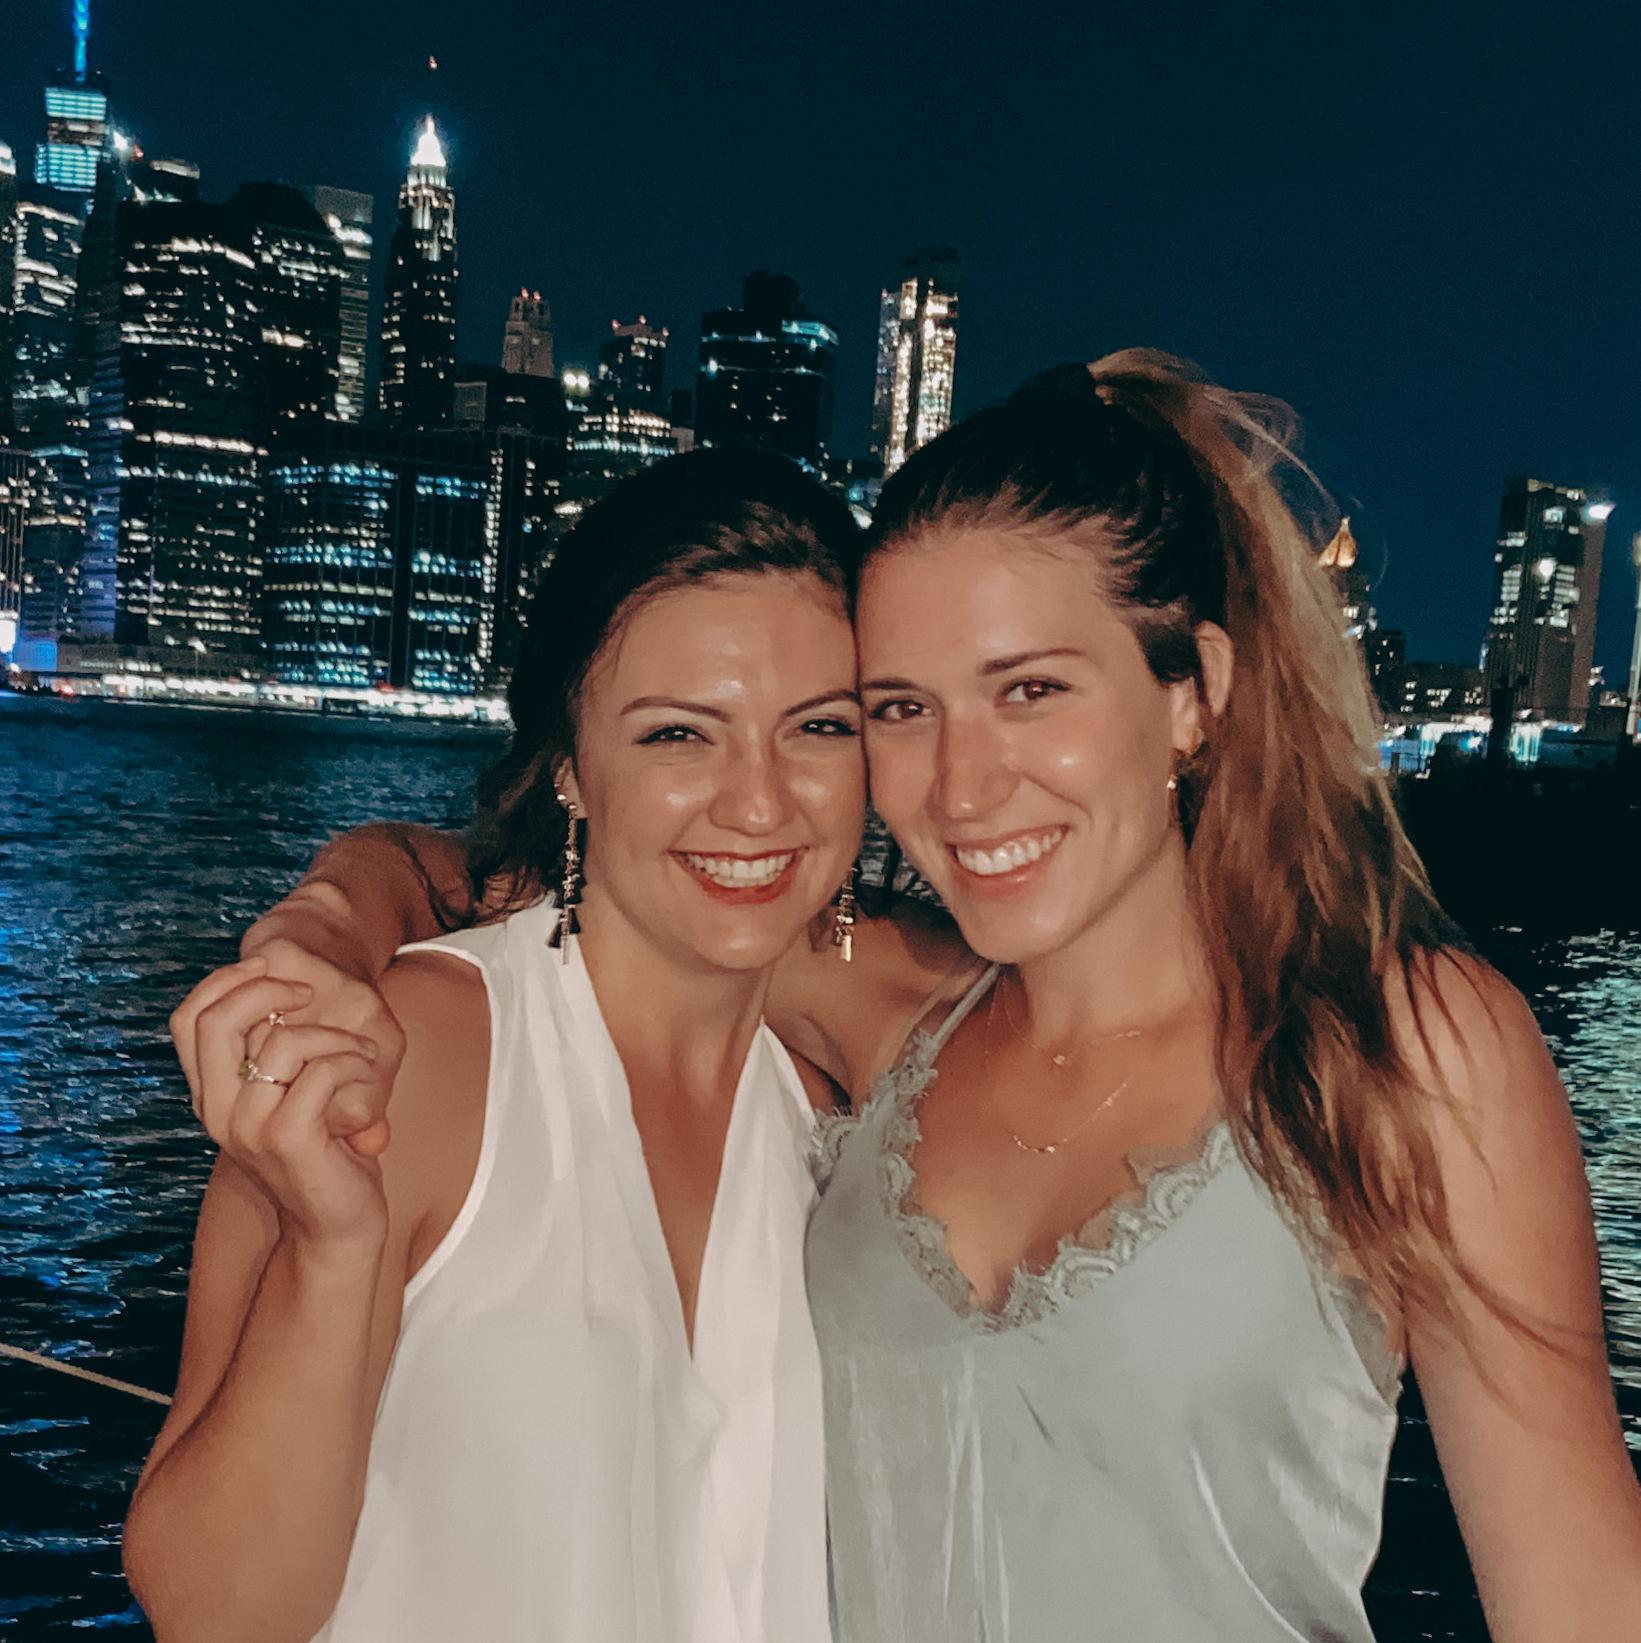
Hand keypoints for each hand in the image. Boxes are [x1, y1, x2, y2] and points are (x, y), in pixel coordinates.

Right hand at [186, 963, 389, 1254]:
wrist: (337, 1228)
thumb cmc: (323, 1155)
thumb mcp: (290, 1098)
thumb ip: (274, 1057)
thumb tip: (278, 991)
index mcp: (211, 1097)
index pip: (188, 1019)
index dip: (224, 981)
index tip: (269, 968)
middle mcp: (218, 1112)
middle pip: (216, 1020)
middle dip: (268, 989)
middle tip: (310, 994)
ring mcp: (249, 1127)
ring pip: (283, 1042)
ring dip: (335, 1036)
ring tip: (360, 1057)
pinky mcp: (288, 1139)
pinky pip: (322, 1072)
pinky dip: (354, 1064)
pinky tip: (367, 1082)